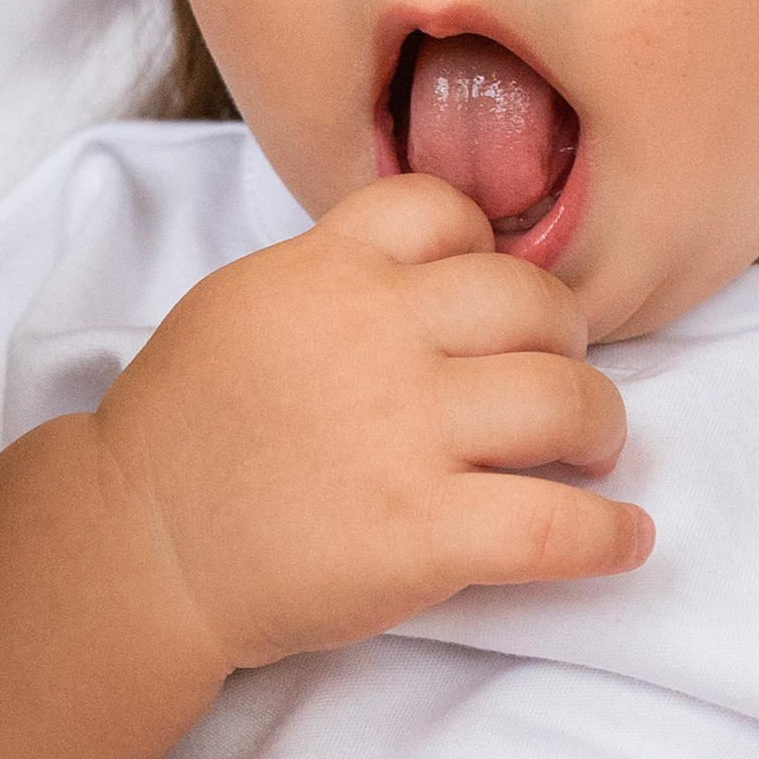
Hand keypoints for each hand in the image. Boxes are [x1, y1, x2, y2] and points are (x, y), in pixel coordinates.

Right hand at [93, 174, 648, 677]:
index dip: (487, 253)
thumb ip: (332, 274)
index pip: (448, 211)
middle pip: (534, 302)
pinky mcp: (423, 534)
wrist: (137, 547)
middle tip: (556, 387)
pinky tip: (622, 538)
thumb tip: (436, 271)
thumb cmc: (184, 433)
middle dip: (566, 342)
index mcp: (326, 270)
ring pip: (568, 399)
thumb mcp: (241, 304)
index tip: (489, 307)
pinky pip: (559, 526)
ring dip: (601, 425)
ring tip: (589, 453)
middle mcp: (375, 335)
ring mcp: (404, 434)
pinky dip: (609, 535)